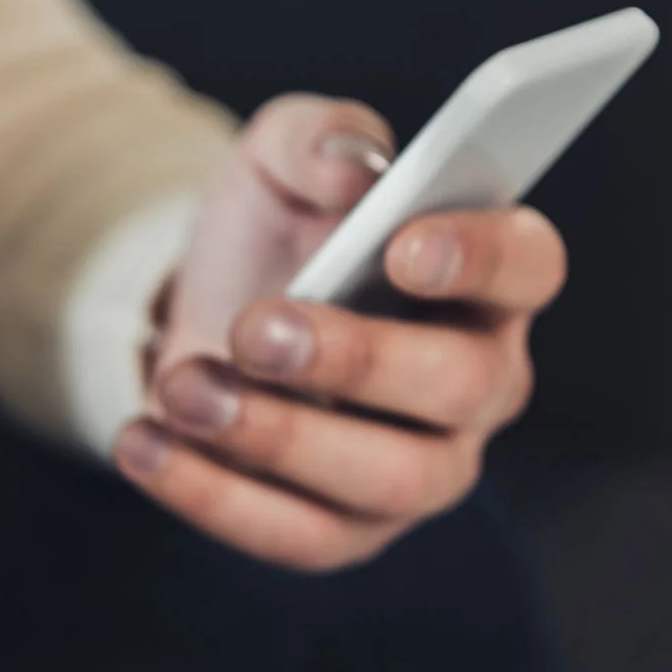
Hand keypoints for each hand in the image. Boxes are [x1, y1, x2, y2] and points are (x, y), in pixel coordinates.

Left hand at [113, 94, 566, 570]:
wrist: (205, 320)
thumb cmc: (275, 237)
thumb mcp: (277, 161)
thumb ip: (316, 135)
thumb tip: (348, 164)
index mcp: (484, 278)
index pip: (527, 266)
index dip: (479, 258)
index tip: (401, 246)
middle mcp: (479, 382)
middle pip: (459, 384)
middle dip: (356, 359)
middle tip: (254, 328)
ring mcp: (424, 470)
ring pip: (387, 478)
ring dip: (276, 435)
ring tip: (181, 386)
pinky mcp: (347, 531)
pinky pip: (299, 536)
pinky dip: (212, 495)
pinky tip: (144, 443)